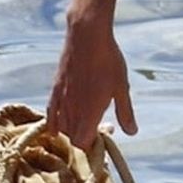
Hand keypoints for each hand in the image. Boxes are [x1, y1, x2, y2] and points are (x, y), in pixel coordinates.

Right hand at [46, 15, 135, 148]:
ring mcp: (62, 99)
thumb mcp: (122, 87)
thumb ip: (125, 112)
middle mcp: (73, 109)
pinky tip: (54, 130)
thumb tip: (132, 132)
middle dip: (82, 139)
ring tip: (82, 127)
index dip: (90, 147)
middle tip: (96, 131)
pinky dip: (52, 123)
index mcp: (90, 112)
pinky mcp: (55, 88)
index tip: (101, 139)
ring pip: (61, 127)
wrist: (87, 36)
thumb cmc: (108, 61)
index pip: (83, 143)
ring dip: (70, 131)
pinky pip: (50, 113)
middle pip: (72, 137)